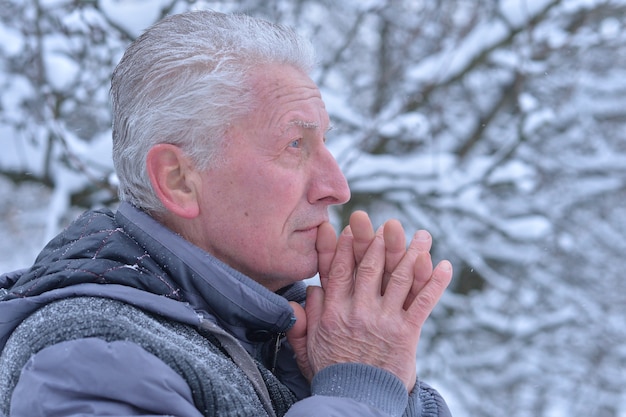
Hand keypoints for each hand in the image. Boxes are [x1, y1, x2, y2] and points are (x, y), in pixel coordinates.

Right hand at [287, 211, 452, 390]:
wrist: (356, 401)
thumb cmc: (332, 373)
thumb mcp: (308, 347)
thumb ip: (304, 319)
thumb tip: (310, 291)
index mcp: (334, 313)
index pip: (339, 271)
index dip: (346, 247)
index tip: (351, 228)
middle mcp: (358, 312)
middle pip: (369, 268)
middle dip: (378, 242)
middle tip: (388, 223)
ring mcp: (384, 321)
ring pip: (399, 279)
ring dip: (412, 254)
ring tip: (423, 235)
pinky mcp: (406, 333)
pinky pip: (422, 303)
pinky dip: (435, 284)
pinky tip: (445, 267)